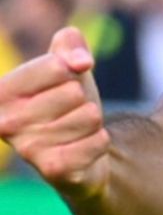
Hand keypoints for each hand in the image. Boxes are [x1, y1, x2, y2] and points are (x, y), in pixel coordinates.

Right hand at [0, 27, 109, 199]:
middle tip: (69, 112)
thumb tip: (81, 62)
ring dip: (92, 122)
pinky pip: (100, 141)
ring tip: (76, 130)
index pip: (56, 65)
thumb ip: (69, 44)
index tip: (63, 82)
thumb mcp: (66, 65)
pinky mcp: (54, 170)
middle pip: (74, 92)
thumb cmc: (66, 101)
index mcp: (1, 93)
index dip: (72, 69)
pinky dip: (101, 141)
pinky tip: (84, 148)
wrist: (77, 152)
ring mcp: (28, 149)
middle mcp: (6, 123)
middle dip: (82, 99)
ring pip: (90, 116)